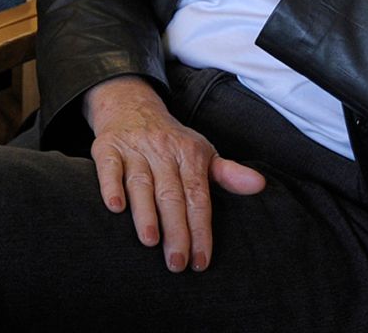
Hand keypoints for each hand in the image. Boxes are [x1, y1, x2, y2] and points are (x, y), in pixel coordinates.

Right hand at [85, 77, 264, 271]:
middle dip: (176, 230)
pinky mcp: (107, 147)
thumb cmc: (171, 140)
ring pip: (141, 183)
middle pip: (171, 194)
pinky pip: (109, 167)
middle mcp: (162, 149)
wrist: (131, 105)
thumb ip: (228, 174)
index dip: (200, 229)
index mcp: (189, 153)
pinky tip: (115, 207)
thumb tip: (260, 184)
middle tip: (177, 263)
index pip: (198, 196)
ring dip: (145, 212)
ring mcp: (134, 148)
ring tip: (150, 241)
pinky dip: (110, 186)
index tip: (201, 261)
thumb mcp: (202, 152)